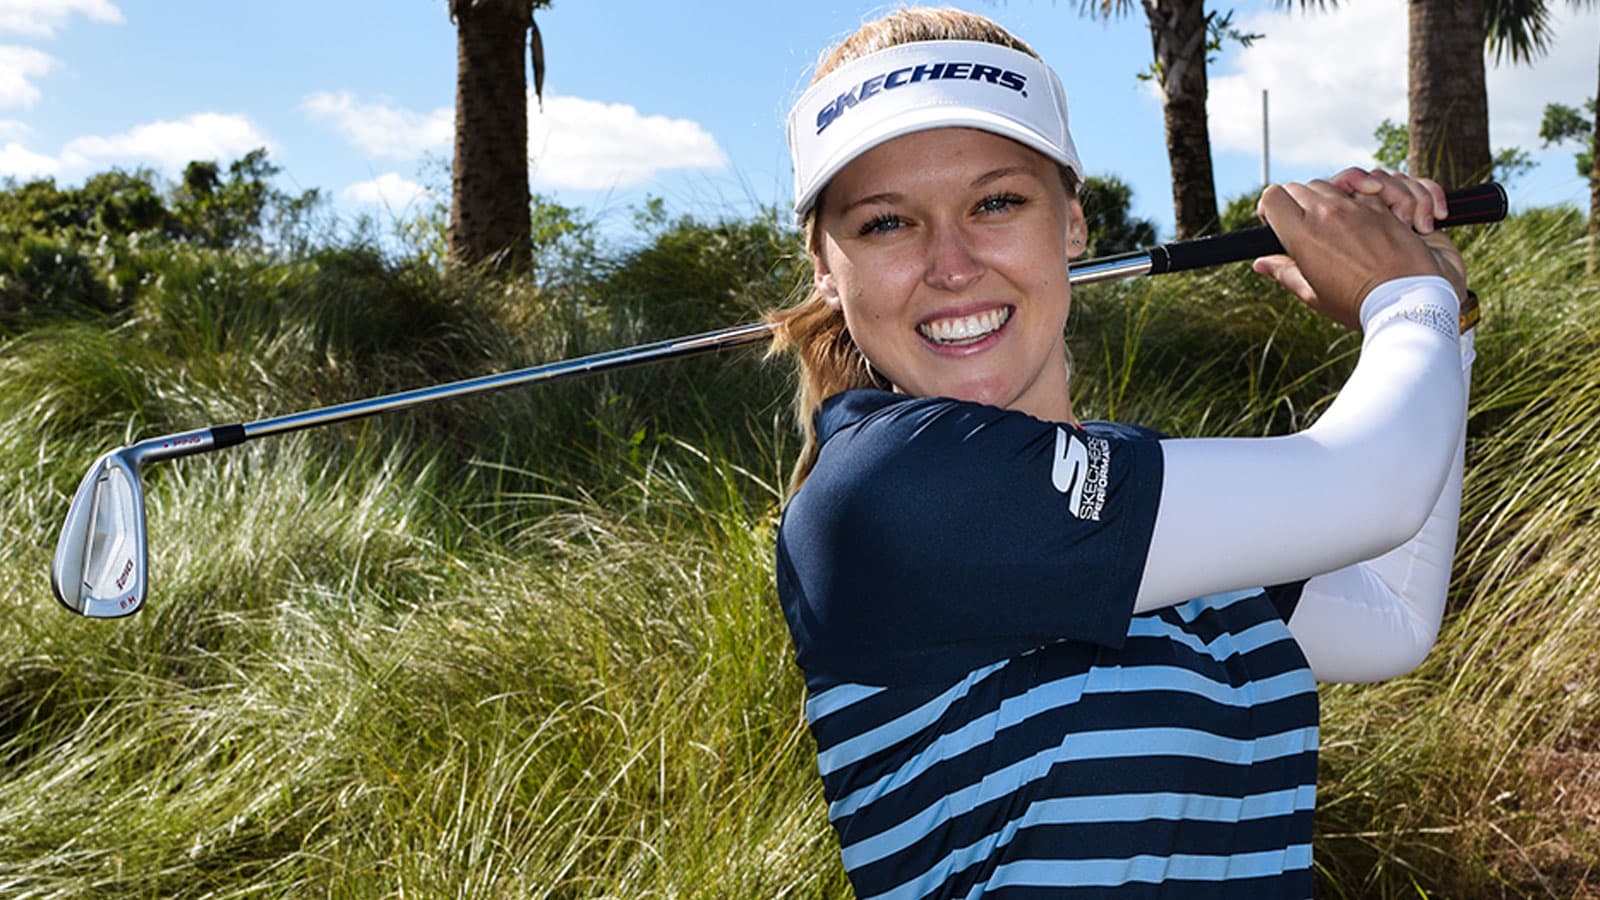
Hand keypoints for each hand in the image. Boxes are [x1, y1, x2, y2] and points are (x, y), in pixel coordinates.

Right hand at [1251, 169, 1466, 330]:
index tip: (1277, 221)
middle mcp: (1327, 212)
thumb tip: (1261, 263)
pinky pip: (1365, 186)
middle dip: (1298, 202)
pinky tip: (1367, 213)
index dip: (1271, 206)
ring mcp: (1356, 205)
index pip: (1273, 196)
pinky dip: (1364, 194)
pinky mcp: (1382, 205)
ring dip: (1331, 196)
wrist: (1410, 300)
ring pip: (1332, 183)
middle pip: (1300, 187)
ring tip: (1338, 220)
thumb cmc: (1359, 304)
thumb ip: (1284, 272)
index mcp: (1302, 234)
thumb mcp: (1314, 294)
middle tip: (1308, 225)